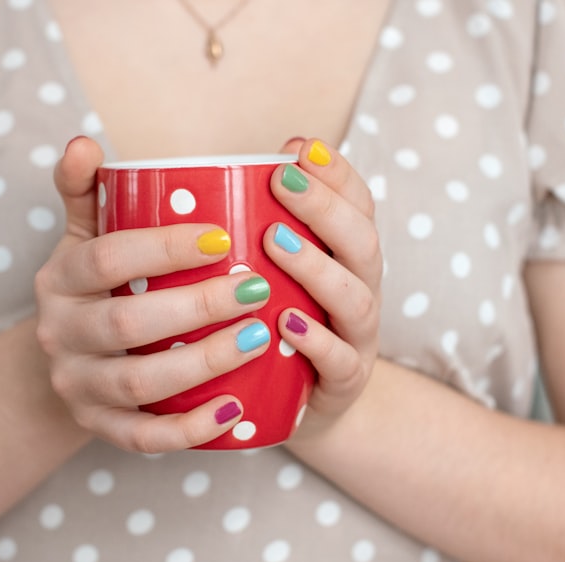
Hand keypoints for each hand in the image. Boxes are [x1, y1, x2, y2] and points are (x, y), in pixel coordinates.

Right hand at [33, 137, 273, 452]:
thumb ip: (86, 191)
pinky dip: (192, 428)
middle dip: (198, 306)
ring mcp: (78, 386)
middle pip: (127, 325)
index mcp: (60, 280)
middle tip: (257, 288)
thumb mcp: (84, 237)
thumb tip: (84, 143)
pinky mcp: (100, 428)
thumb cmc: (96, 288)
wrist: (70, 360)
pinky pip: (145, 438)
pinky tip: (237, 407)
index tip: (223, 237)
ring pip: (140, 384)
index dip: (164, 247)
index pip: (108, 258)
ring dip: (204, 362)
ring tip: (258, 338)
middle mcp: (59, 335)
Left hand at [268, 138, 382, 445]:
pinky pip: (338, 362)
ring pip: (356, 299)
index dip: (336, 173)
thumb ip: (250, 233)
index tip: (298, 147)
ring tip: (276, 242)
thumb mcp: (270, 278)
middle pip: (363, 243)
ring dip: (318, 268)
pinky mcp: (344, 384)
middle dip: (325, 208)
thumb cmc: (272, 331)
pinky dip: (315, 341)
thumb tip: (201, 181)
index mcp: (345, 259)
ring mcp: (357, 339)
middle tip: (282, 182)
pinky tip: (285, 323)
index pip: (357, 205)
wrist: (299, 412)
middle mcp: (360, 292)